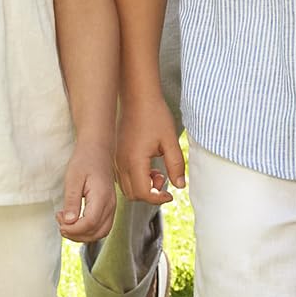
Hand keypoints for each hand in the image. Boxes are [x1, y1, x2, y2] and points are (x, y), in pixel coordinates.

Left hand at [57, 140, 118, 242]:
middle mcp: (110, 205)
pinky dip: (89, 230)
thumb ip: (72, 201)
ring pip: (101, 232)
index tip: (60, 221)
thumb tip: (69, 222)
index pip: (89, 223)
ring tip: (67, 224)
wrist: (98, 150)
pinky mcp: (109, 207)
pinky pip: (102, 226)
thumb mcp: (73, 179)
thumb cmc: (85, 161)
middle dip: (76, 234)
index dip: (73, 229)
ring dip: (83, 235)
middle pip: (96, 232)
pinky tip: (76, 221)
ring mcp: (112, 207)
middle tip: (61, 223)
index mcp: (101, 197)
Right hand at [116, 89, 185, 205]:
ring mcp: (116, 159)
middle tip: (163, 179)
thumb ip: (176, 165)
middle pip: (133, 195)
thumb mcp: (170, 141)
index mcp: (134, 161)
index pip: (143, 194)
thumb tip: (180, 185)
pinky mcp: (116, 155)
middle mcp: (121, 163)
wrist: (138, 98)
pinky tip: (148, 166)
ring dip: (143, 187)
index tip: (170, 194)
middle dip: (150, 194)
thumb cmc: (155, 116)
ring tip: (157, 172)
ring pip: (126, 188)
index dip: (158, 198)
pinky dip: (135, 179)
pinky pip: (122, 177)